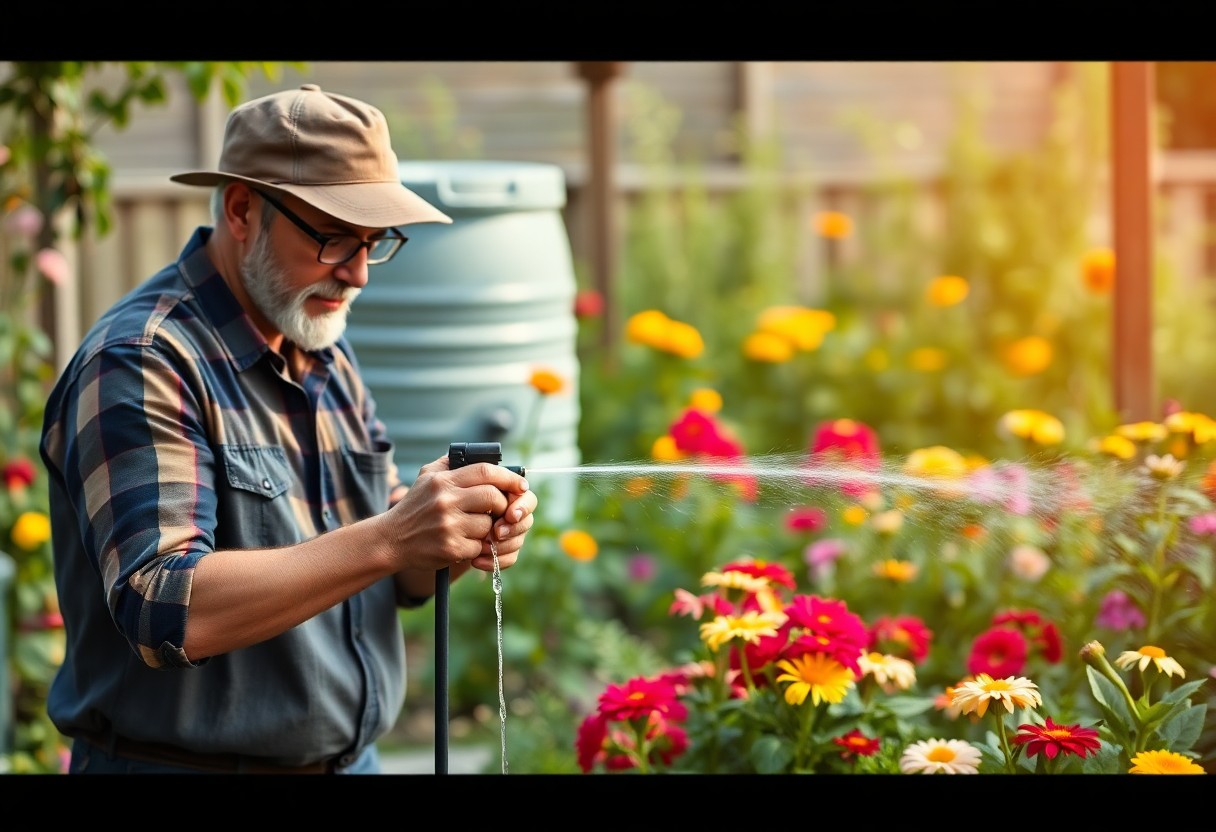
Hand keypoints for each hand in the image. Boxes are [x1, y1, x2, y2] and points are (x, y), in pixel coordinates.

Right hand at [382, 455, 535, 574]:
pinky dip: (477, 545)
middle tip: (500, 510)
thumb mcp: (426, 476)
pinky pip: (479, 545)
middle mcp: (445, 501)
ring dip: (487, 528)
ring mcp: (448, 526)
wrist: (391, 539)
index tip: (521, 485)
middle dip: (502, 504)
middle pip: (493, 497)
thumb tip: (480, 453)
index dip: (508, 477)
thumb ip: (451, 463)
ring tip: (471, 527)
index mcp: (443, 481)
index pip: (485, 471)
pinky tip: (462, 541)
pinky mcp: (451, 548)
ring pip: (489, 524)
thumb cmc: (414, 506)